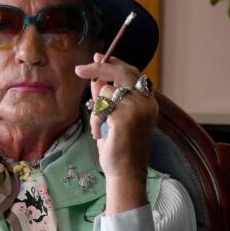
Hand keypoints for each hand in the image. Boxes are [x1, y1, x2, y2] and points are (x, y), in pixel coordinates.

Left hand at [74, 55, 157, 213]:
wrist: (126, 173)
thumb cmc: (121, 148)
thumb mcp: (113, 118)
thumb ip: (107, 97)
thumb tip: (96, 76)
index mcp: (149, 102)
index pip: (132, 73)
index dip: (114, 63)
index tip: (98, 57)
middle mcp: (147, 102)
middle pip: (121, 73)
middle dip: (99, 68)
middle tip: (80, 70)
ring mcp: (137, 109)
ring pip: (106, 91)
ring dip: (97, 109)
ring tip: (101, 128)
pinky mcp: (124, 117)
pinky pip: (100, 107)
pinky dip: (95, 120)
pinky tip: (100, 135)